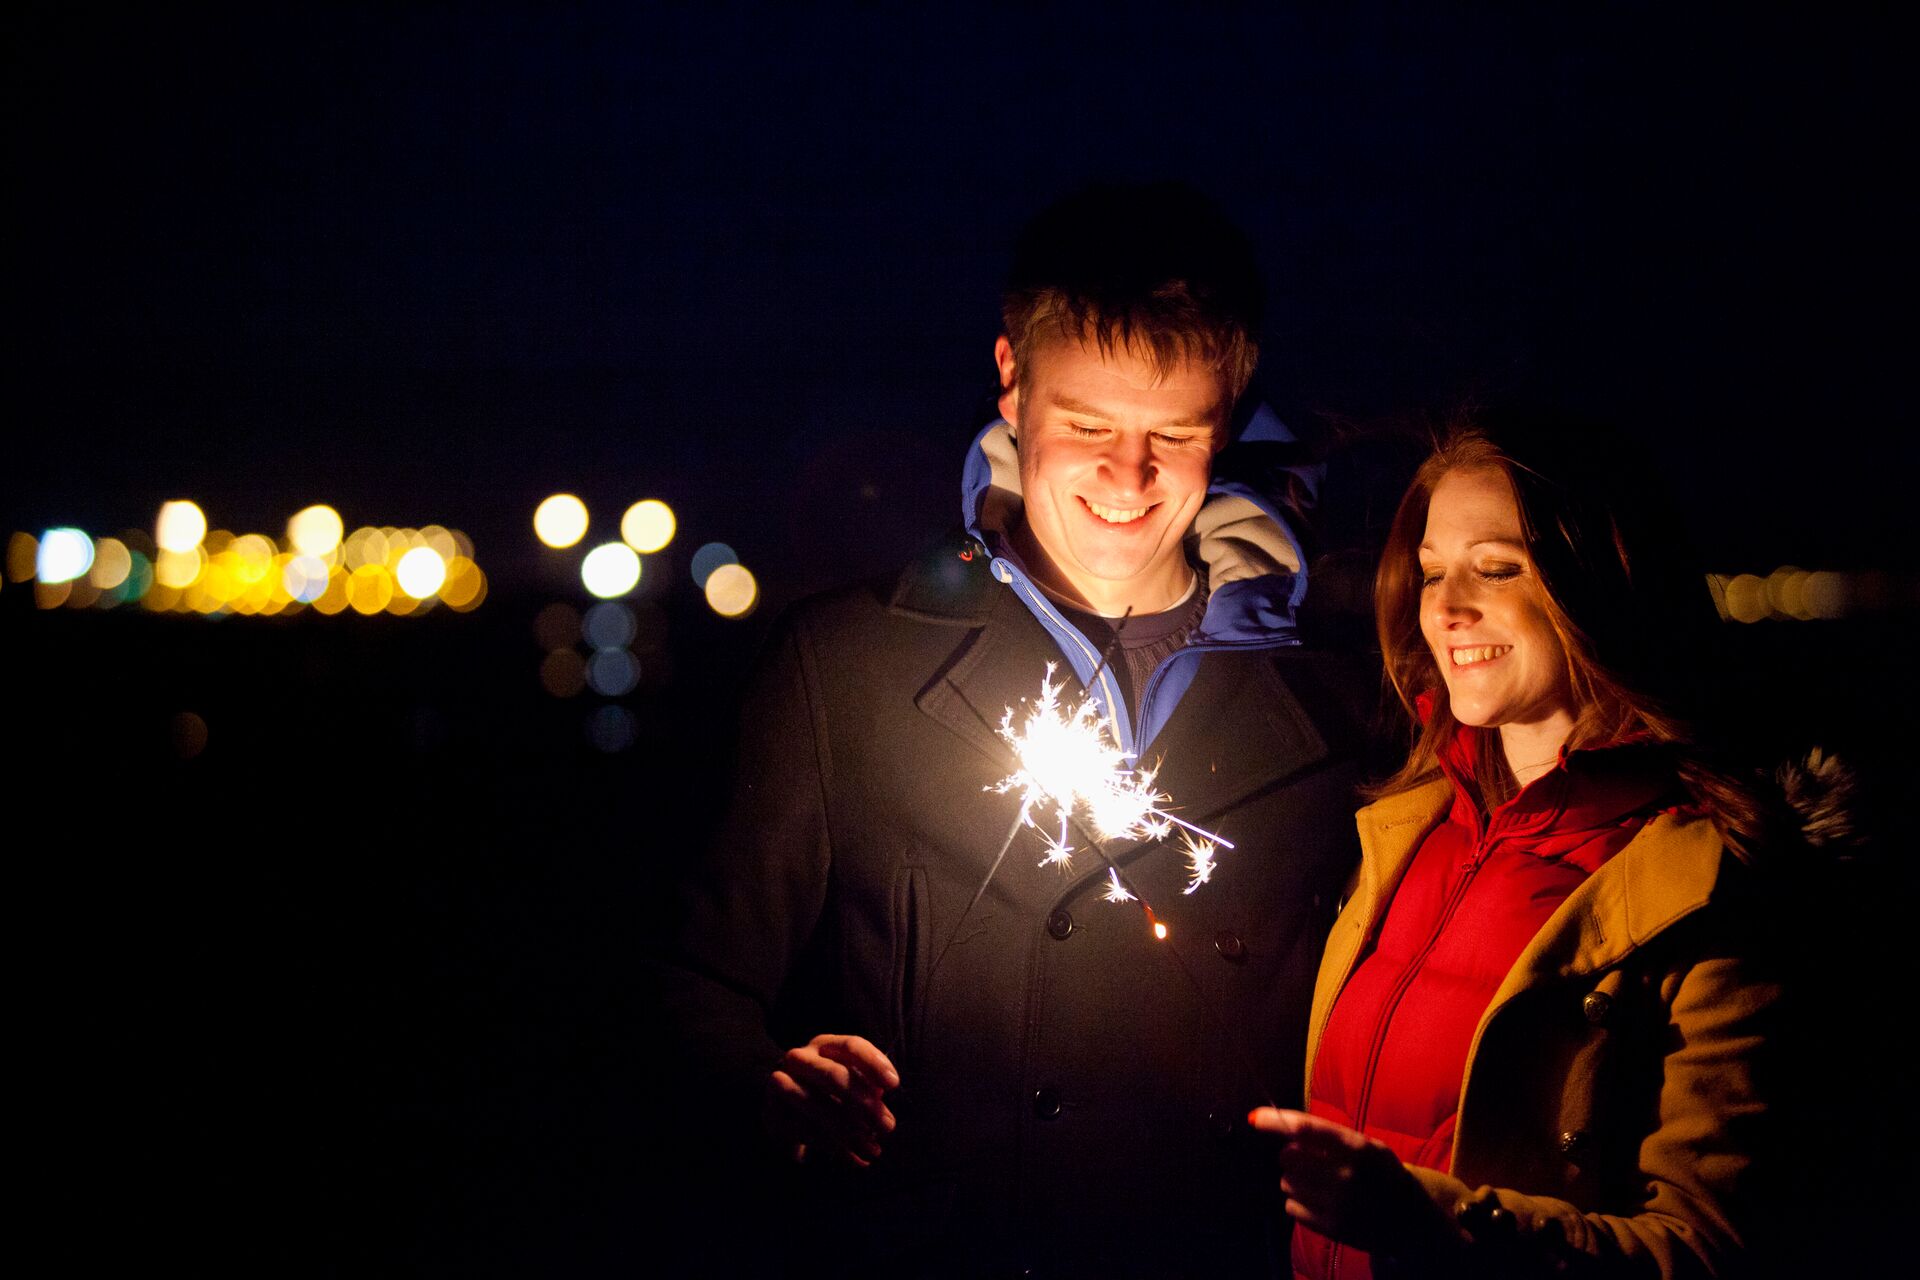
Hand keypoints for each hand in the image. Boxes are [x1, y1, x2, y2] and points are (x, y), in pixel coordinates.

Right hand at [766, 1034, 899, 1166]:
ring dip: (848, 1131)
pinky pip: (805, 1131)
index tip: (894, 1085)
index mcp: (825, 1045)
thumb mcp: (850, 1079)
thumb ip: (868, 1087)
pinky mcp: (772, 1113)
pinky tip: (856, 1159)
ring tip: (874, 1149)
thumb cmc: (829, 1089)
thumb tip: (880, 1106)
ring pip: (817, 1105)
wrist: (783, 1103)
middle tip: (887, 1127)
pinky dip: (833, 1147)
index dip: (874, 1063)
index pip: (851, 1046)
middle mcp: (800, 1059)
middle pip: (833, 1076)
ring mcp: (782, 1084)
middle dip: (863, 1103)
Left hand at [1248, 1108, 1452, 1257]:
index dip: (1277, 1122)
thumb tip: (1281, 1124)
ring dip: (1295, 1179)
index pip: (1307, 1130)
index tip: (1255, 1119)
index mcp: (1357, 1148)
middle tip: (1308, 1160)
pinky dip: (1298, 1202)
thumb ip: (1327, 1136)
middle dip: (1291, 1155)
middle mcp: (1347, 1175)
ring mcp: (1339, 1204)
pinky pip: (1291, 1207)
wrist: (1410, 1219)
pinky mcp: (1332, 1227)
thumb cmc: (1380, 1172)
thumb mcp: (1365, 1146)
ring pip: (1287, 1182)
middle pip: (1288, 1157)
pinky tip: (1319, 1201)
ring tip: (1319, 1182)